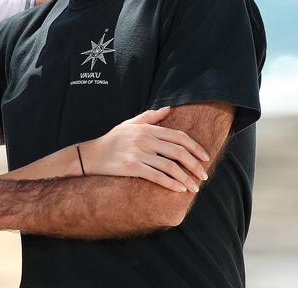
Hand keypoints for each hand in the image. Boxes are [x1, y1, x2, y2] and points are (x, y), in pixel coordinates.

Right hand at [79, 107, 209, 192]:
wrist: (91, 155)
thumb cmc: (111, 140)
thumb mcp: (129, 124)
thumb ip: (149, 117)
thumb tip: (169, 108)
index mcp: (147, 129)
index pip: (178, 137)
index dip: (195, 148)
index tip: (206, 158)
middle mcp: (144, 139)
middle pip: (178, 152)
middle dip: (195, 165)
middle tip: (204, 176)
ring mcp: (138, 153)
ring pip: (170, 166)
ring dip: (186, 178)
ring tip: (194, 187)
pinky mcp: (132, 167)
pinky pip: (157, 176)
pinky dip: (171, 183)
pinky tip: (180, 189)